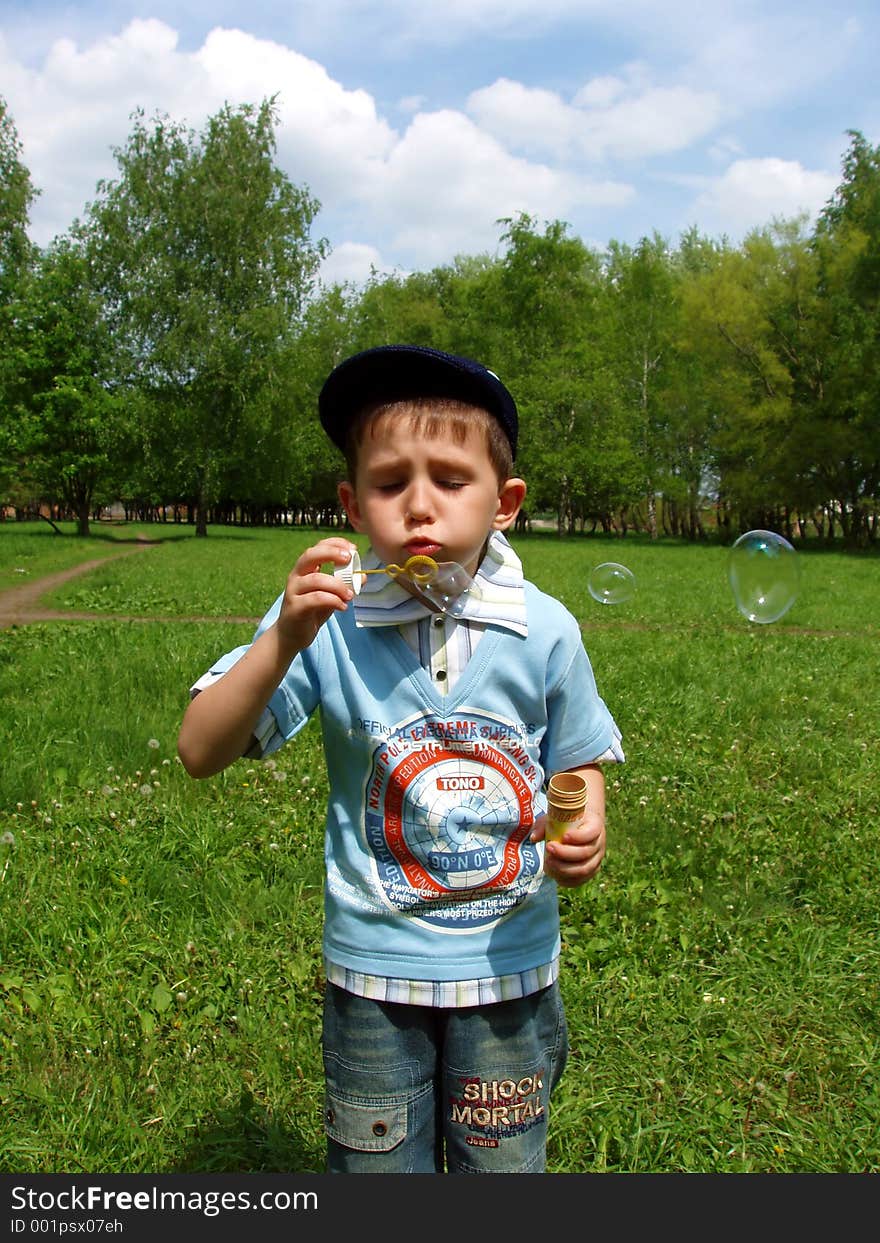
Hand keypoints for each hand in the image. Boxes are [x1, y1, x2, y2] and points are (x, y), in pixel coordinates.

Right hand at [275, 537, 356, 651]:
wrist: (292, 635)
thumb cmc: (312, 611)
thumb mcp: (331, 595)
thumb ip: (344, 585)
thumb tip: (362, 577)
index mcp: (305, 569)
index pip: (317, 548)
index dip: (335, 544)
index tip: (352, 549)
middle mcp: (296, 576)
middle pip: (310, 556)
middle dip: (331, 553)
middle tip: (349, 559)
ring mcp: (293, 591)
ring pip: (316, 579)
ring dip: (338, 585)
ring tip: (350, 595)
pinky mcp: (294, 607)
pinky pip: (315, 599)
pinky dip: (333, 600)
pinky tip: (342, 606)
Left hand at [530, 808, 605, 888]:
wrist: (583, 824)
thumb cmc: (567, 819)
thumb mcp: (556, 816)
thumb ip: (544, 825)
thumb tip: (534, 838)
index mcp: (595, 825)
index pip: (591, 833)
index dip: (578, 837)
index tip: (563, 836)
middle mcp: (599, 843)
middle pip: (585, 853)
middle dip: (565, 853)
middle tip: (548, 848)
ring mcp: (597, 858)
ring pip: (584, 869)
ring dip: (564, 868)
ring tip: (548, 862)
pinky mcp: (591, 870)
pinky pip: (581, 880)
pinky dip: (567, 880)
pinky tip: (554, 874)